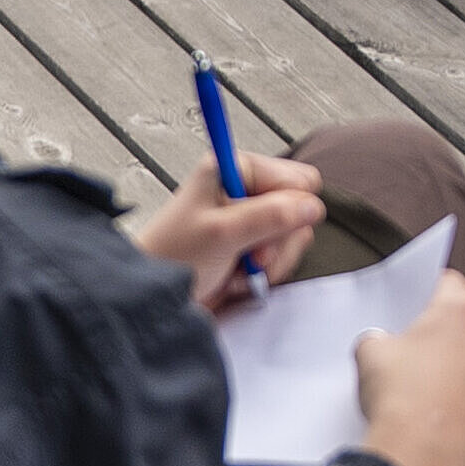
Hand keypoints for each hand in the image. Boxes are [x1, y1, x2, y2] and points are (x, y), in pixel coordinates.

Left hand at [132, 150, 327, 314]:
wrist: (151, 296)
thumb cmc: (173, 256)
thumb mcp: (223, 232)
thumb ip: (271, 216)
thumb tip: (313, 207)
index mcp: (236, 169)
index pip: (299, 180)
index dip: (289, 210)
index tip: (261, 232)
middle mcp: (245, 190)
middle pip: (300, 210)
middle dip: (278, 241)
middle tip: (250, 255)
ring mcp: (250, 220)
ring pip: (293, 237)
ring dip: (269, 262)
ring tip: (238, 268)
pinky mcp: (251, 246)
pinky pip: (280, 258)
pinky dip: (262, 274)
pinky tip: (235, 277)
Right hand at [353, 267, 464, 465]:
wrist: (415, 456)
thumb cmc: (398, 398)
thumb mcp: (370, 353)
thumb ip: (379, 339)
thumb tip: (380, 347)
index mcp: (460, 315)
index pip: (450, 283)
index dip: (431, 290)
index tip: (420, 301)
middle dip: (444, 338)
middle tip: (414, 353)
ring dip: (459, 374)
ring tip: (424, 392)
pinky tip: (437, 419)